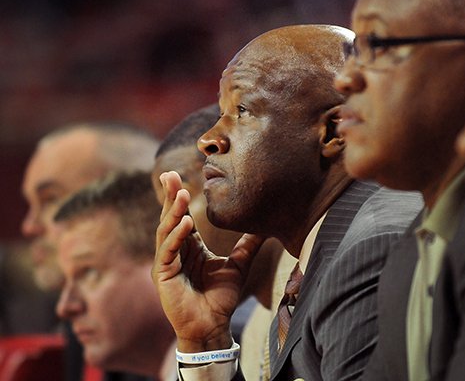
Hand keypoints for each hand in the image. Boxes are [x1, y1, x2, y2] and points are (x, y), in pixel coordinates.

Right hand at [152, 171, 263, 351]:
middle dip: (168, 196)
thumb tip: (265, 228)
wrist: (213, 326)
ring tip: (179, 194)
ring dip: (172, 212)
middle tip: (169, 175)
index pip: (181, 216)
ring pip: (166, 231)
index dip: (177, 197)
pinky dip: (176, 237)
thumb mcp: (238, 265)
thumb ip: (248, 246)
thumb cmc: (220, 298)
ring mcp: (166, 263)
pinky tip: (186, 223)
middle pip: (169, 218)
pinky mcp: (163, 276)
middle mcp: (174, 251)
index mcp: (188, 246)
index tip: (177, 175)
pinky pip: (168, 252)